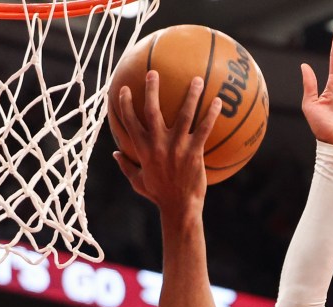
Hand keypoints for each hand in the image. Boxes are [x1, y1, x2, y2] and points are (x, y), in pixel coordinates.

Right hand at [114, 71, 221, 216]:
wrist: (179, 208)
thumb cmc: (159, 196)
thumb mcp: (138, 182)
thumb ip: (126, 166)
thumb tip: (114, 154)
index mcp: (143, 149)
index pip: (130, 121)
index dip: (125, 104)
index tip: (124, 89)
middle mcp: (158, 144)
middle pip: (152, 110)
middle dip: (151, 89)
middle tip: (153, 72)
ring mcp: (177, 147)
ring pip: (184, 114)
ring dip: (191, 95)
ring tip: (197, 79)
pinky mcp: (194, 152)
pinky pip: (204, 128)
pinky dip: (211, 114)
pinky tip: (218, 102)